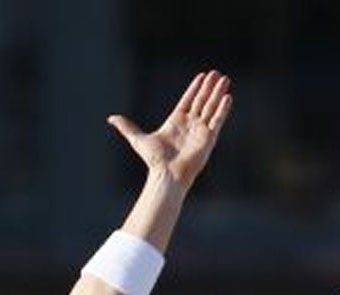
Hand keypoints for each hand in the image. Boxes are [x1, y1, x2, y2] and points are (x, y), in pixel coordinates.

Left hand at [109, 70, 231, 187]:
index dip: (195, 88)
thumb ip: (127, 127)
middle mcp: (191, 124)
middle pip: (202, 101)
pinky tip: (228, 97)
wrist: (167, 175)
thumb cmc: (154, 160)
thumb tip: (111, 119)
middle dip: (210, 87)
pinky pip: (217, 120)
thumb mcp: (138, 139)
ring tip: (225, 79)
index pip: (189, 100)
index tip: (202, 76)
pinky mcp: (209, 138)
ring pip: (211, 107)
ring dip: (218, 93)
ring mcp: (201, 130)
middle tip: (217, 73)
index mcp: (176, 121)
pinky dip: (223, 109)